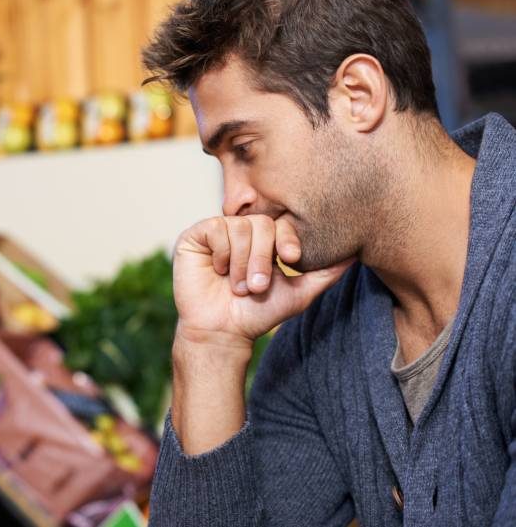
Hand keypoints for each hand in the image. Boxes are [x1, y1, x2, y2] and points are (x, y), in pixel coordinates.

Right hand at [173, 215, 354, 348]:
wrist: (223, 331)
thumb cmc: (259, 313)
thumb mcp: (300, 292)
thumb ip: (327, 272)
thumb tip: (357, 253)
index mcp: (265, 239)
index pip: (281, 223)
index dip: (288, 238)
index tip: (292, 259)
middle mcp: (242, 230)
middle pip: (261, 224)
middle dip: (263, 259)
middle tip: (257, 286)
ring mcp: (219, 231)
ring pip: (239, 228)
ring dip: (242, 262)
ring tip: (238, 286)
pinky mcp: (196, 235)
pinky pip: (215, 229)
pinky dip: (222, 255)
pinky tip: (219, 272)